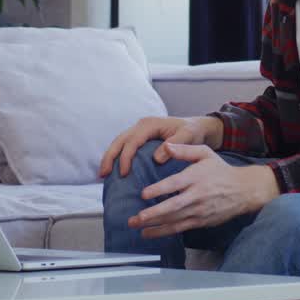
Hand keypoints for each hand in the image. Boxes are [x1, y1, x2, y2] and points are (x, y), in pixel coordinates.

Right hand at [98, 116, 223, 177]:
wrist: (196, 127)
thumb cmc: (192, 131)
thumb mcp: (188, 136)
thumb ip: (174, 145)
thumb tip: (157, 159)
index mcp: (150, 124)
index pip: (132, 140)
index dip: (126, 157)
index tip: (124, 173)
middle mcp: (142, 126)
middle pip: (120, 140)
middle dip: (110, 157)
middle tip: (103, 174)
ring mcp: (139, 131)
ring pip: (119, 143)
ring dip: (110, 157)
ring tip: (103, 175)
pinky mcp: (140, 138)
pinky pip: (125, 146)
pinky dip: (117, 157)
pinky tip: (114, 171)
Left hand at [127, 143, 279, 238]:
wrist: (243, 190)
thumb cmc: (221, 170)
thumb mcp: (205, 153)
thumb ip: (185, 149)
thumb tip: (166, 146)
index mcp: (196, 177)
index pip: (175, 184)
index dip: (159, 190)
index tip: (144, 194)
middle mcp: (196, 195)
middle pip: (173, 206)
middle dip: (153, 214)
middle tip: (137, 218)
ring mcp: (198, 211)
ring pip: (174, 220)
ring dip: (154, 225)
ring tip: (137, 227)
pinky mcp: (200, 221)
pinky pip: (180, 228)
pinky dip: (164, 232)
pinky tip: (150, 233)